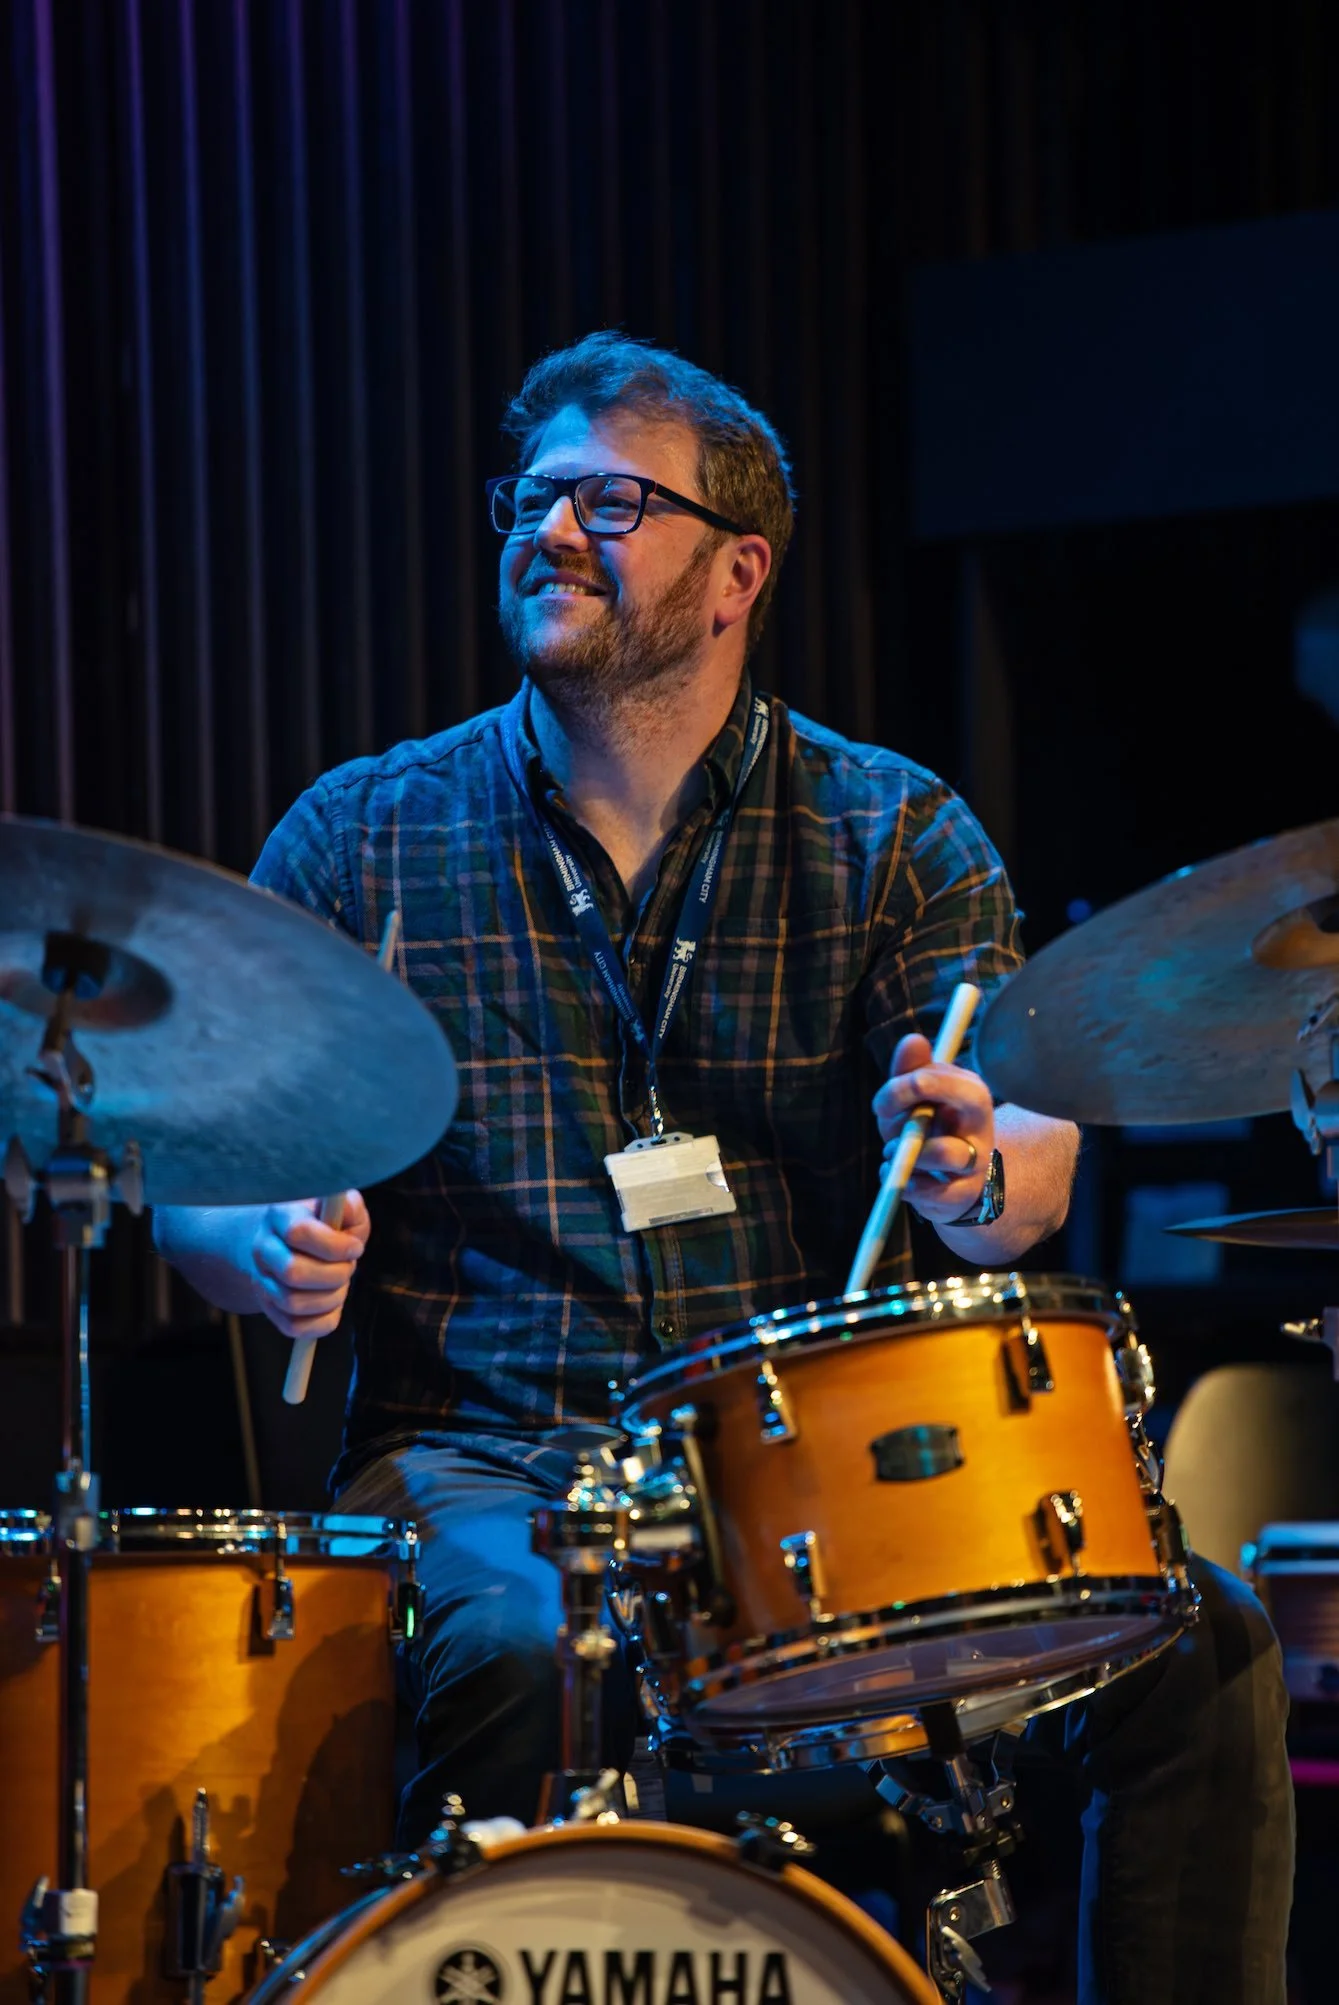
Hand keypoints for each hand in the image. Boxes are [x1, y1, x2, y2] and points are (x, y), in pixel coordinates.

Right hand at [248, 1192, 369, 1339]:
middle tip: (349, 1267)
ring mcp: (262, 1280)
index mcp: (280, 1215)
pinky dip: (322, 1321)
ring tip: (341, 1284)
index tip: (356, 1247)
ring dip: (331, 1298)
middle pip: (293, 1273)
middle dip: (334, 1275)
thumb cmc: (322, 1224)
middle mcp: (264, 1248)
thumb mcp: (339, 1206)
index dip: (334, 1246)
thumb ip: (348, 1206)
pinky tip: (332, 1303)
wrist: (286, 1241)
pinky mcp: (269, 1307)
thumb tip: (347, 1211)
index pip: (299, 1233)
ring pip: (292, 1303)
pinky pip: (294, 1326)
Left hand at [871, 1034, 993, 1227]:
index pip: (940, 1076)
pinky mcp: (965, 1193)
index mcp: (969, 1092)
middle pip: (970, 1098)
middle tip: (888, 1124)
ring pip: (942, 1152)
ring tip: (894, 1155)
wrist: (952, 1184)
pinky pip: (931, 1191)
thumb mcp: (912, 1102)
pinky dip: (904, 1185)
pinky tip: (901, 1180)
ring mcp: (977, 1160)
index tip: (881, 1105)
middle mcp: (981, 1123)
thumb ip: (909, 1071)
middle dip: (916, 1108)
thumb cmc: (926, 1132)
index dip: (903, 1086)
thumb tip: (913, 1040)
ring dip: (904, 1155)